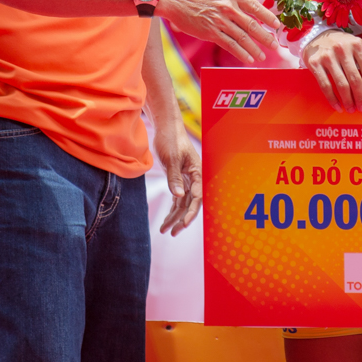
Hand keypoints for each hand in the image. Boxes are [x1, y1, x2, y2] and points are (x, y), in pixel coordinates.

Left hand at [153, 118, 202, 235]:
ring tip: (164, 230)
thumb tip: (178, 196)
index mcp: (197, 172)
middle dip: (181, 219)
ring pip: (182, 203)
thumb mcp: (172, 158)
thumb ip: (174, 178)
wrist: (166, 128)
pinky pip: (177, 198)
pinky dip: (171, 209)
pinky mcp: (178, 179)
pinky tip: (166, 220)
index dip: (191, 212)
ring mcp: (186, 179)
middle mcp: (194, 178)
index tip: (183, 224)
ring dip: (174, 217)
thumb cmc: (172, 139)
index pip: (196, 196)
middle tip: (172, 233)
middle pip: (190, 203)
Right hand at [158, 0, 278, 63]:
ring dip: (254, 49)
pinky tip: (248, 59)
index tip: (276, 25)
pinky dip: (240, 53)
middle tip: (275, 46)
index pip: (255, 7)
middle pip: (252, 25)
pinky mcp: (209, 32)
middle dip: (265, 37)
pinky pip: (229, 44)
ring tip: (262, 56)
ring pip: (242, 37)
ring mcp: (219, 21)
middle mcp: (228, 7)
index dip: (268, 17)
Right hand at [302, 30, 361, 111]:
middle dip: (361, 98)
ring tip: (351, 109)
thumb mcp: (355, 46)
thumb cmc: (340, 44)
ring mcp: (328, 56)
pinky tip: (337, 106)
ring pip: (342, 85)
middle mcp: (343, 50)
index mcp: (357, 45)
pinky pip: (326, 86)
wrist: (316, 35)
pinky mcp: (315, 63)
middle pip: (356, 80)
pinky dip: (332, 99)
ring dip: (348, 101)